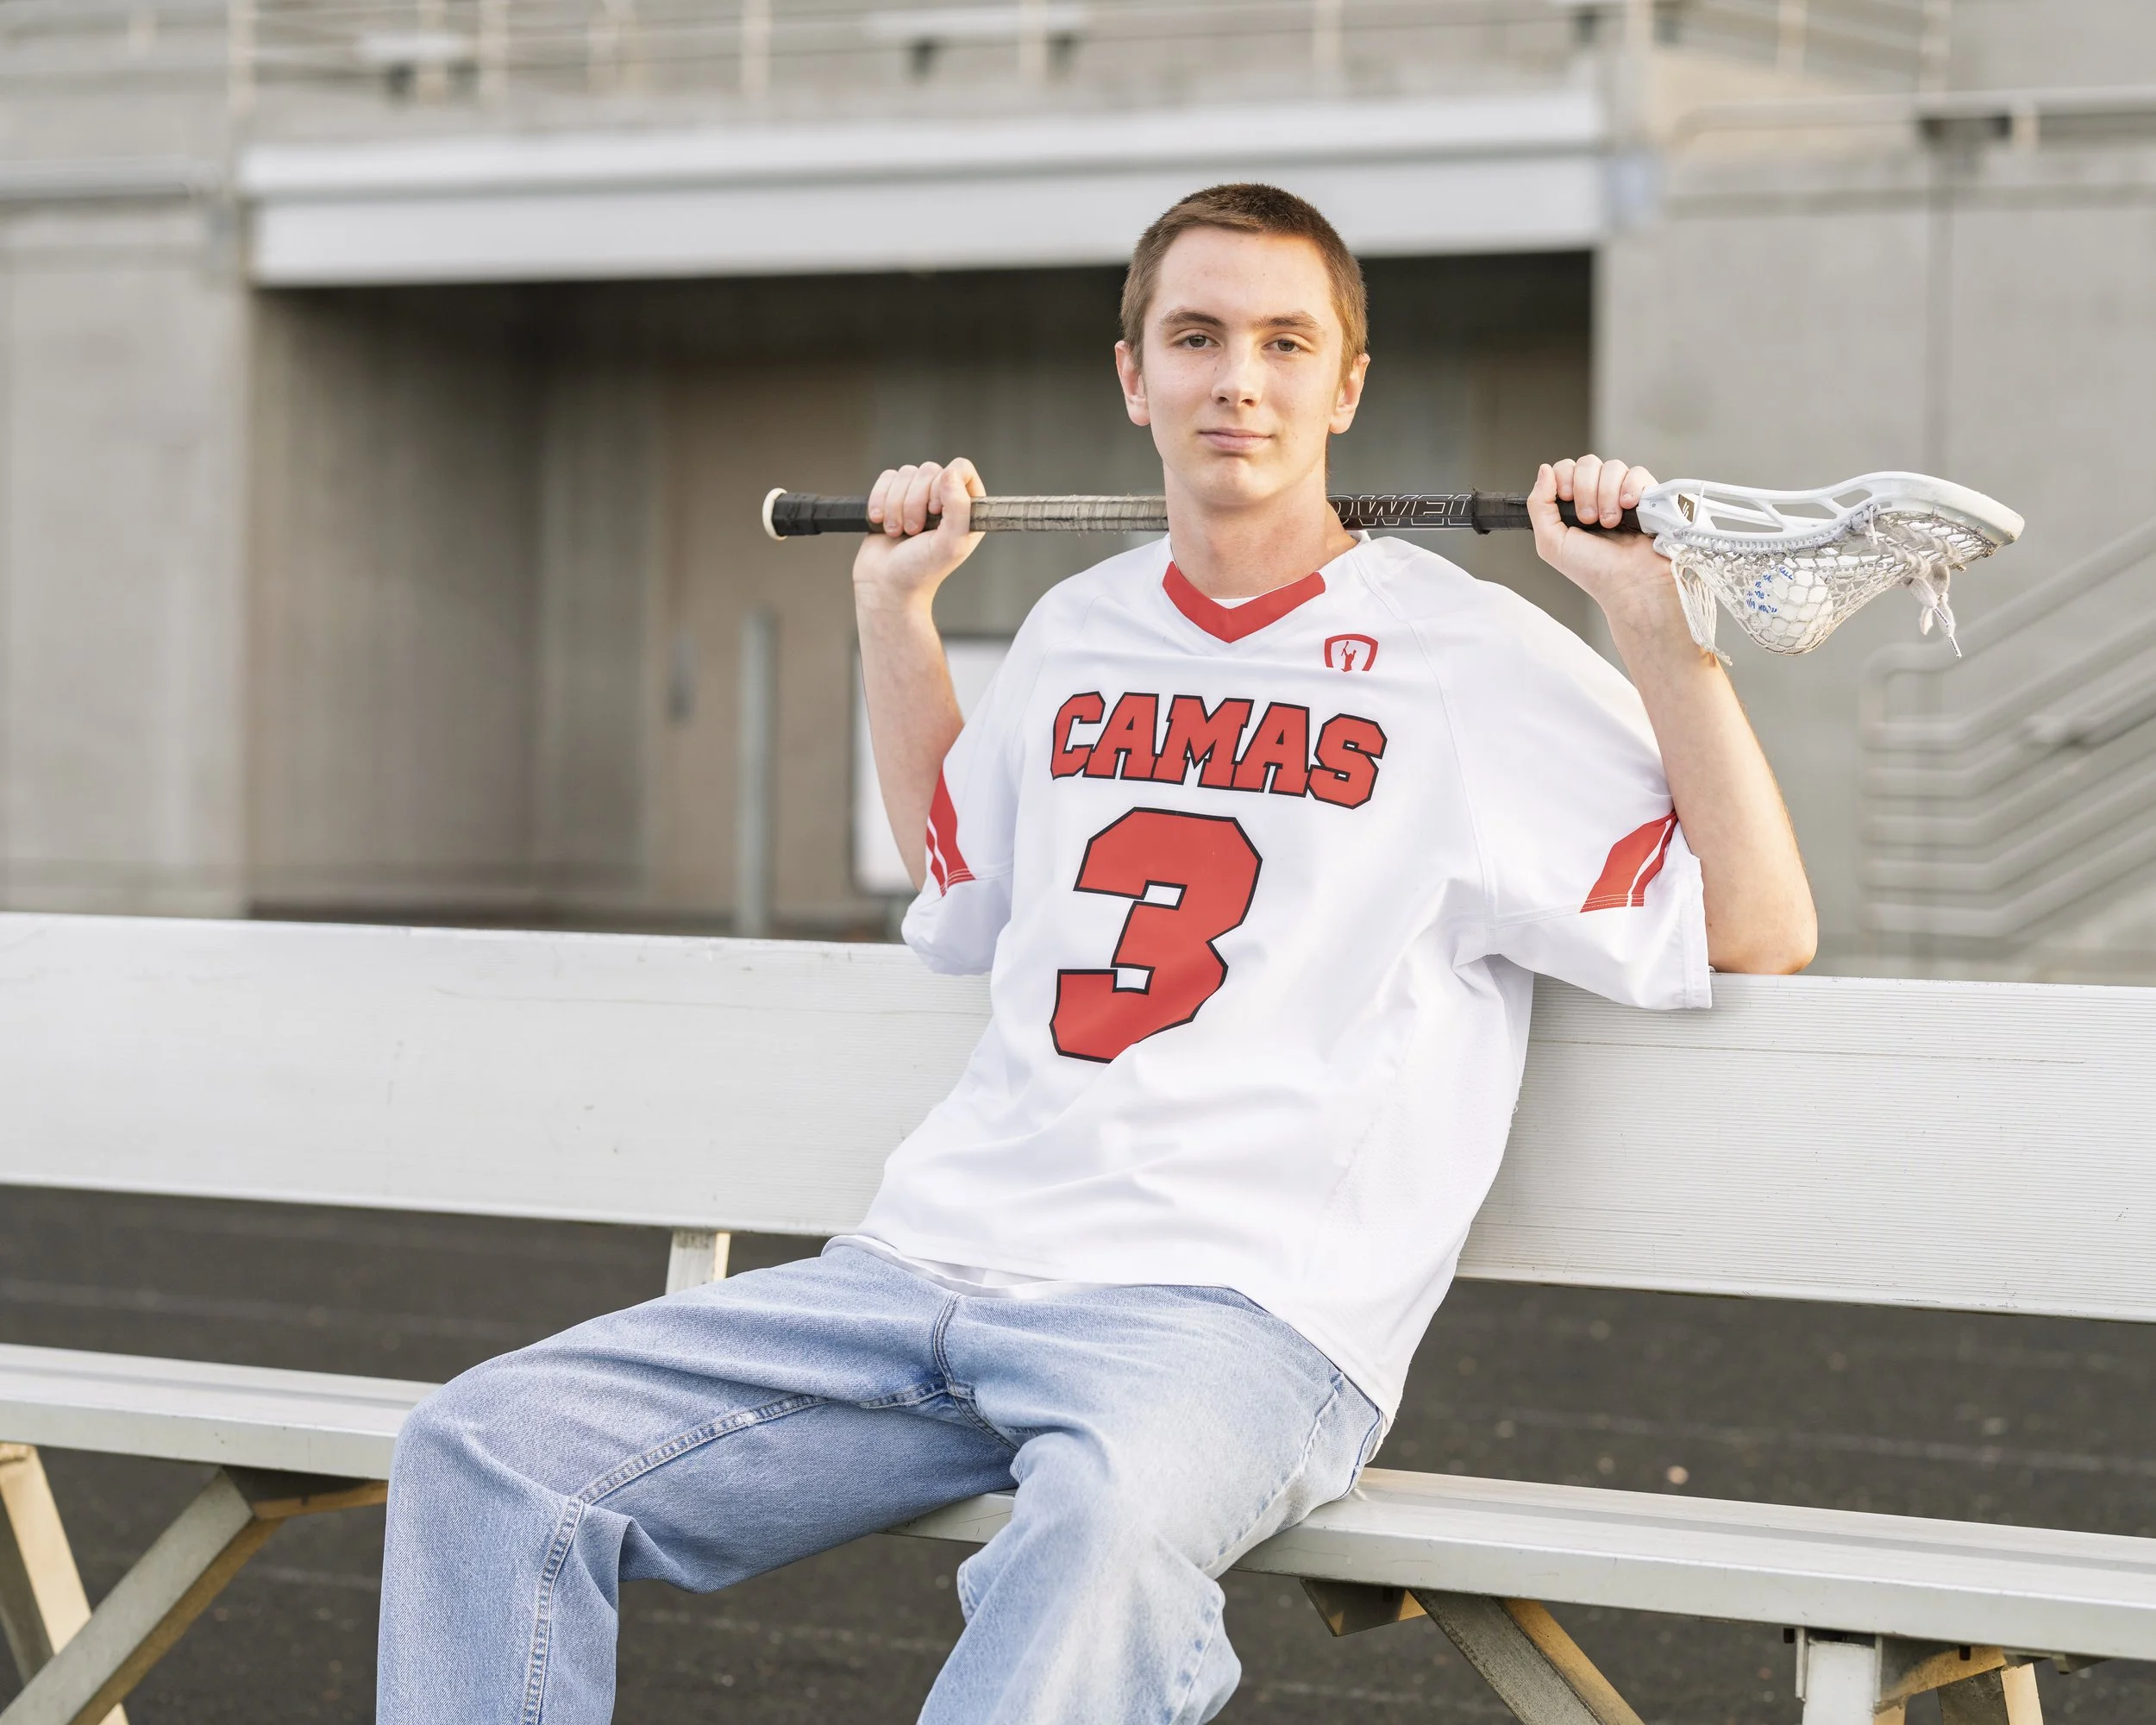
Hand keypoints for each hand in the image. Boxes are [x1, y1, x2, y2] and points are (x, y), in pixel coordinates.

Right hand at [853, 459, 985, 613]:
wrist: (886, 585)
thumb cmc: (921, 571)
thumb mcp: (950, 544)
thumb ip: (959, 508)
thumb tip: (950, 473)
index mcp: (967, 508)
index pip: (961, 468)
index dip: (945, 484)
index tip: (935, 511)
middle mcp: (944, 499)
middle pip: (929, 470)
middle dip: (915, 502)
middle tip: (914, 532)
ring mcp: (917, 496)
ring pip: (905, 473)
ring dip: (896, 506)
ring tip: (898, 533)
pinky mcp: (892, 496)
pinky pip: (886, 478)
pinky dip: (879, 500)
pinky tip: (881, 523)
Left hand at [1527, 455, 1673, 626]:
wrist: (1630, 582)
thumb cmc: (1592, 570)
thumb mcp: (1552, 542)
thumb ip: (1539, 505)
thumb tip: (1544, 469)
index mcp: (1573, 505)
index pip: (1565, 468)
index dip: (1564, 478)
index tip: (1566, 500)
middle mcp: (1597, 495)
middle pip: (1587, 463)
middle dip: (1585, 490)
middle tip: (1590, 520)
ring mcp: (1623, 493)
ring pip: (1612, 466)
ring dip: (1607, 495)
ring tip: (1611, 522)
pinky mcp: (1647, 494)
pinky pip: (1637, 472)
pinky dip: (1631, 487)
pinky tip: (1629, 507)